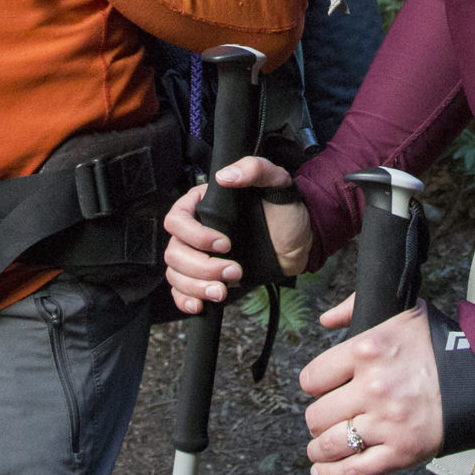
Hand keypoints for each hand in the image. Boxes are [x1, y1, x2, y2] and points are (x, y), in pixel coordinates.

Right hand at [163, 155, 314, 312]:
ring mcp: (199, 256)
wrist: (299, 243)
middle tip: (234, 271)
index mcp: (203, 205)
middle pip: (174, 252)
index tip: (225, 244)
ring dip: (197, 286)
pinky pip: (180, 291)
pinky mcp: (205, 279)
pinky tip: (200, 304)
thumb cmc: (285, 210)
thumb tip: (225, 177)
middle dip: (202, 267)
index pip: (177, 219)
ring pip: (176, 273)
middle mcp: (195, 231)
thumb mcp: (277, 182)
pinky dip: (185, 300)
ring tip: (224, 289)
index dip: (195, 235)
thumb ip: (255, 169)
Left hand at [300, 302, 440, 474]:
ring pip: (330, 444)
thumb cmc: (444, 344)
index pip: (312, 378)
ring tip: (321, 447)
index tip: (321, 390)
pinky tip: (324, 471)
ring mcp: (386, 423)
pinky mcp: (402, 452)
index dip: (314, 386)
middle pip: (317, 415)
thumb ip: (356, 309)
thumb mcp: (401, 312)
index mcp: (367, 350)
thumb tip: (327, 319)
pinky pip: (354, 470)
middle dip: (318, 418)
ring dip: (320, 448)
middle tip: (326, 418)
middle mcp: (373, 387)